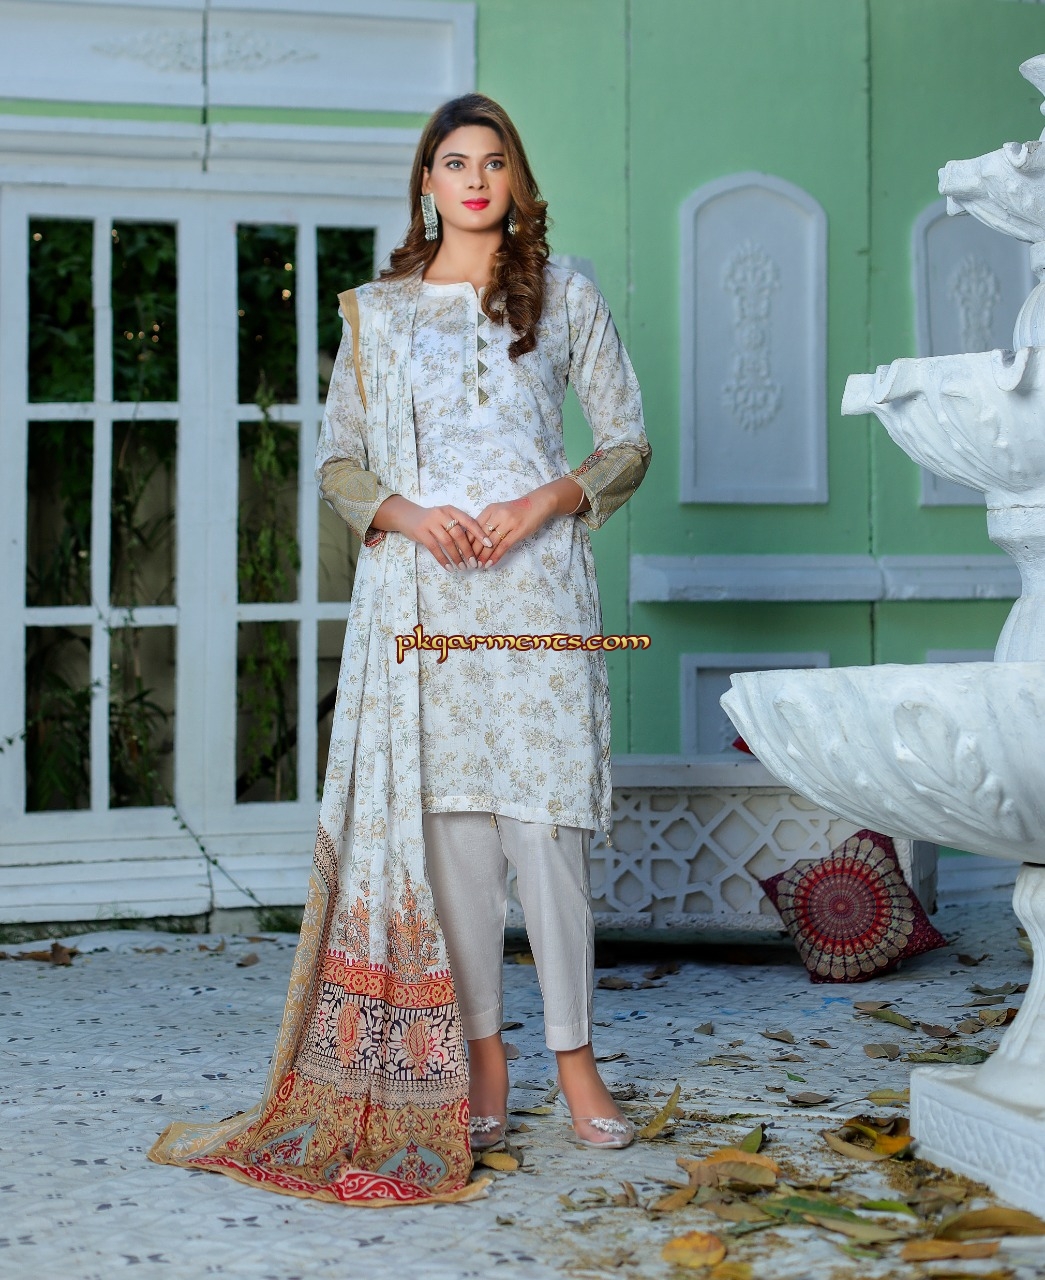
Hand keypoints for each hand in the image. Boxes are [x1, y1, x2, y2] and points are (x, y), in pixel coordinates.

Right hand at [374, 496, 491, 569]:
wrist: (406, 515)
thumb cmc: (430, 519)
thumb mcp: (445, 517)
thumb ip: (457, 525)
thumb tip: (475, 544)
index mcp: (451, 510)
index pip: (469, 521)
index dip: (479, 533)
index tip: (489, 544)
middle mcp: (442, 514)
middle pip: (459, 534)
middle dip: (468, 550)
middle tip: (474, 563)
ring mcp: (430, 523)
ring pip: (447, 542)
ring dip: (456, 557)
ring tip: (462, 568)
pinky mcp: (421, 532)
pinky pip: (434, 548)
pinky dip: (443, 559)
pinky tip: (449, 568)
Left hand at [474, 492, 555, 568]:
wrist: (538, 504)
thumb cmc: (518, 509)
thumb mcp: (500, 511)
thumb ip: (489, 521)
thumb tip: (475, 538)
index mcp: (490, 510)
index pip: (473, 527)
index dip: (466, 540)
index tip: (461, 551)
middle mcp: (497, 515)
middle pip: (480, 536)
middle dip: (473, 551)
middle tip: (468, 562)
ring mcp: (508, 523)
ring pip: (491, 542)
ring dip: (483, 556)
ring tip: (478, 566)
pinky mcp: (517, 531)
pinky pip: (503, 546)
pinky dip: (495, 556)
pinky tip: (490, 564)